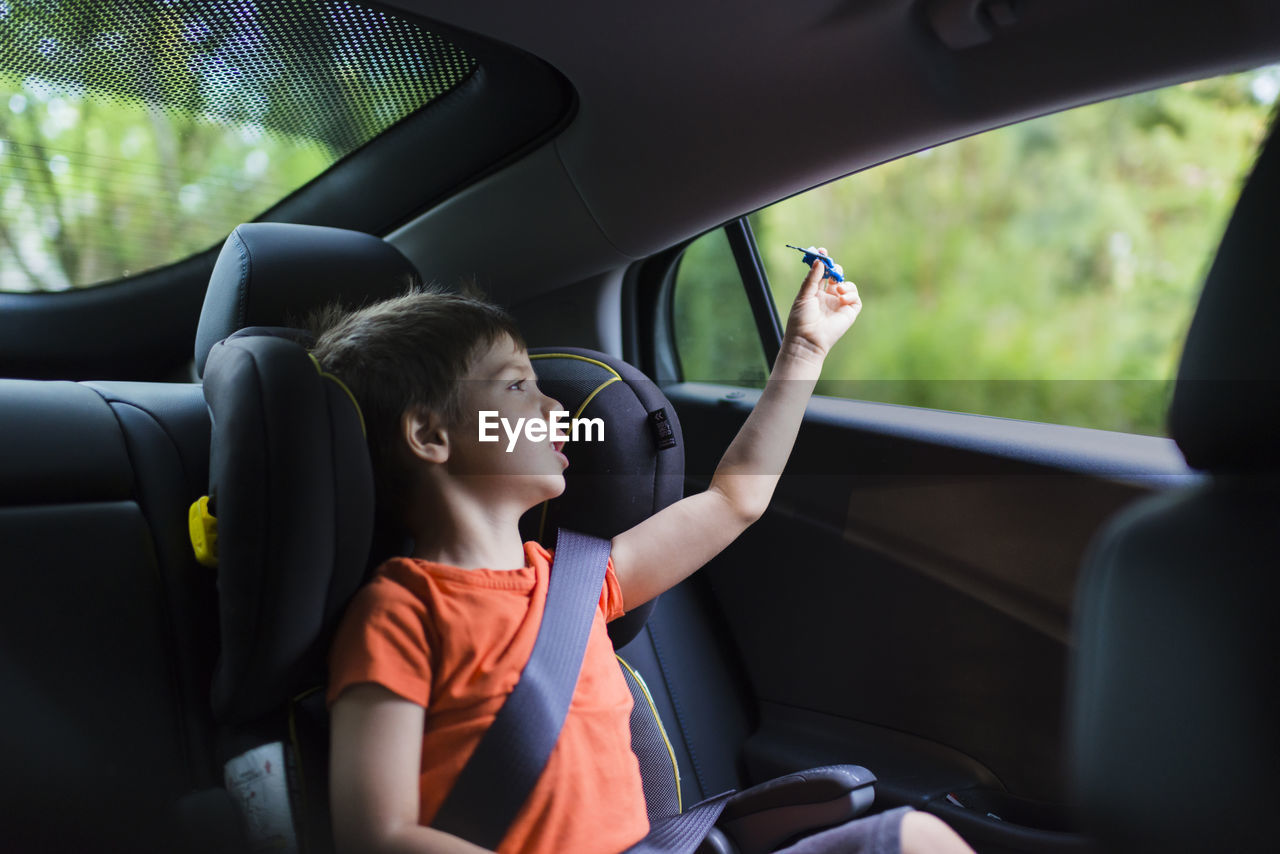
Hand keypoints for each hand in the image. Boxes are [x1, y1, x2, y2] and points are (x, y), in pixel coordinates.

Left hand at [782, 249, 860, 363]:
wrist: (807, 339)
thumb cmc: (801, 319)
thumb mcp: (804, 295)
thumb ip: (812, 278)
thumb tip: (819, 260)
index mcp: (815, 292)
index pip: (822, 273)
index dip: (823, 261)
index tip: (822, 251)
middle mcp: (828, 297)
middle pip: (836, 276)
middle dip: (836, 269)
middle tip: (832, 269)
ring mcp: (839, 304)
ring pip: (847, 285)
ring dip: (844, 283)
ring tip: (837, 289)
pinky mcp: (848, 312)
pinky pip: (855, 298)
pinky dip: (851, 294)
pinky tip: (842, 297)